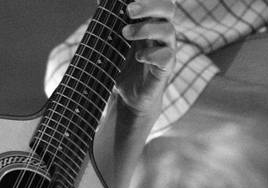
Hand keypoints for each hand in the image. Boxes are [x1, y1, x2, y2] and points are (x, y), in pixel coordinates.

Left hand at [114, 0, 176, 115]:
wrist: (128, 97)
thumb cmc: (121, 65)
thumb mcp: (112, 41)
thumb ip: (110, 22)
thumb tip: (99, 0)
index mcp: (150, 22)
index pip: (157, 2)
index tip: (128, 1)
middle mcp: (161, 33)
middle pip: (168, 9)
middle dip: (150, 5)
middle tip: (129, 10)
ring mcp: (166, 50)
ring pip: (168, 31)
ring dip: (146, 29)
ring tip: (125, 33)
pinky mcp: (166, 68)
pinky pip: (167, 56)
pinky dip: (152, 54)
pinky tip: (139, 57)